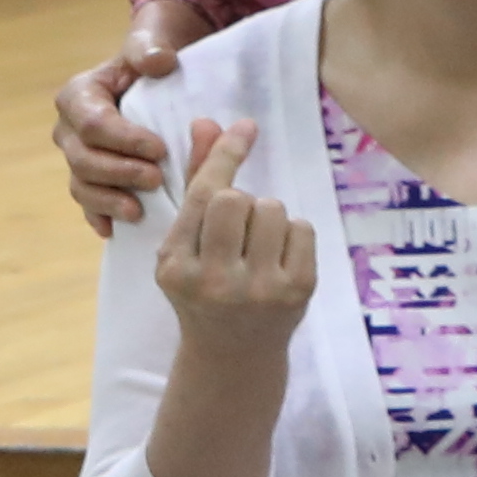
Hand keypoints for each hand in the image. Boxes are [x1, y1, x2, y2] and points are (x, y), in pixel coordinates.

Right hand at [53, 31, 187, 231]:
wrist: (152, 74)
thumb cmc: (150, 58)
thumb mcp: (151, 44)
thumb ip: (150, 48)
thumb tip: (159, 61)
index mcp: (78, 96)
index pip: (94, 124)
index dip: (125, 140)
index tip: (160, 149)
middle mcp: (69, 129)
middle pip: (84, 159)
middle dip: (119, 172)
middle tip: (157, 179)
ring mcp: (76, 156)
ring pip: (82, 184)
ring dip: (108, 199)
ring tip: (138, 210)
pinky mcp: (89, 177)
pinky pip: (86, 202)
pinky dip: (98, 216)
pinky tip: (113, 229)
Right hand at [151, 118, 316, 337]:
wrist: (233, 353)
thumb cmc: (203, 288)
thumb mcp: (185, 245)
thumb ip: (195, 183)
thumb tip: (206, 123)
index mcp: (175, 266)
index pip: (202, 196)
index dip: (224, 155)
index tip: (245, 126)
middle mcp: (213, 280)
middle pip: (237, 198)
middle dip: (241, 201)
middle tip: (238, 226)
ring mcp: (258, 288)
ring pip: (273, 208)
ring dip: (267, 216)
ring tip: (257, 244)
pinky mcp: (297, 290)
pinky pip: (302, 228)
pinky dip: (292, 233)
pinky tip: (278, 257)